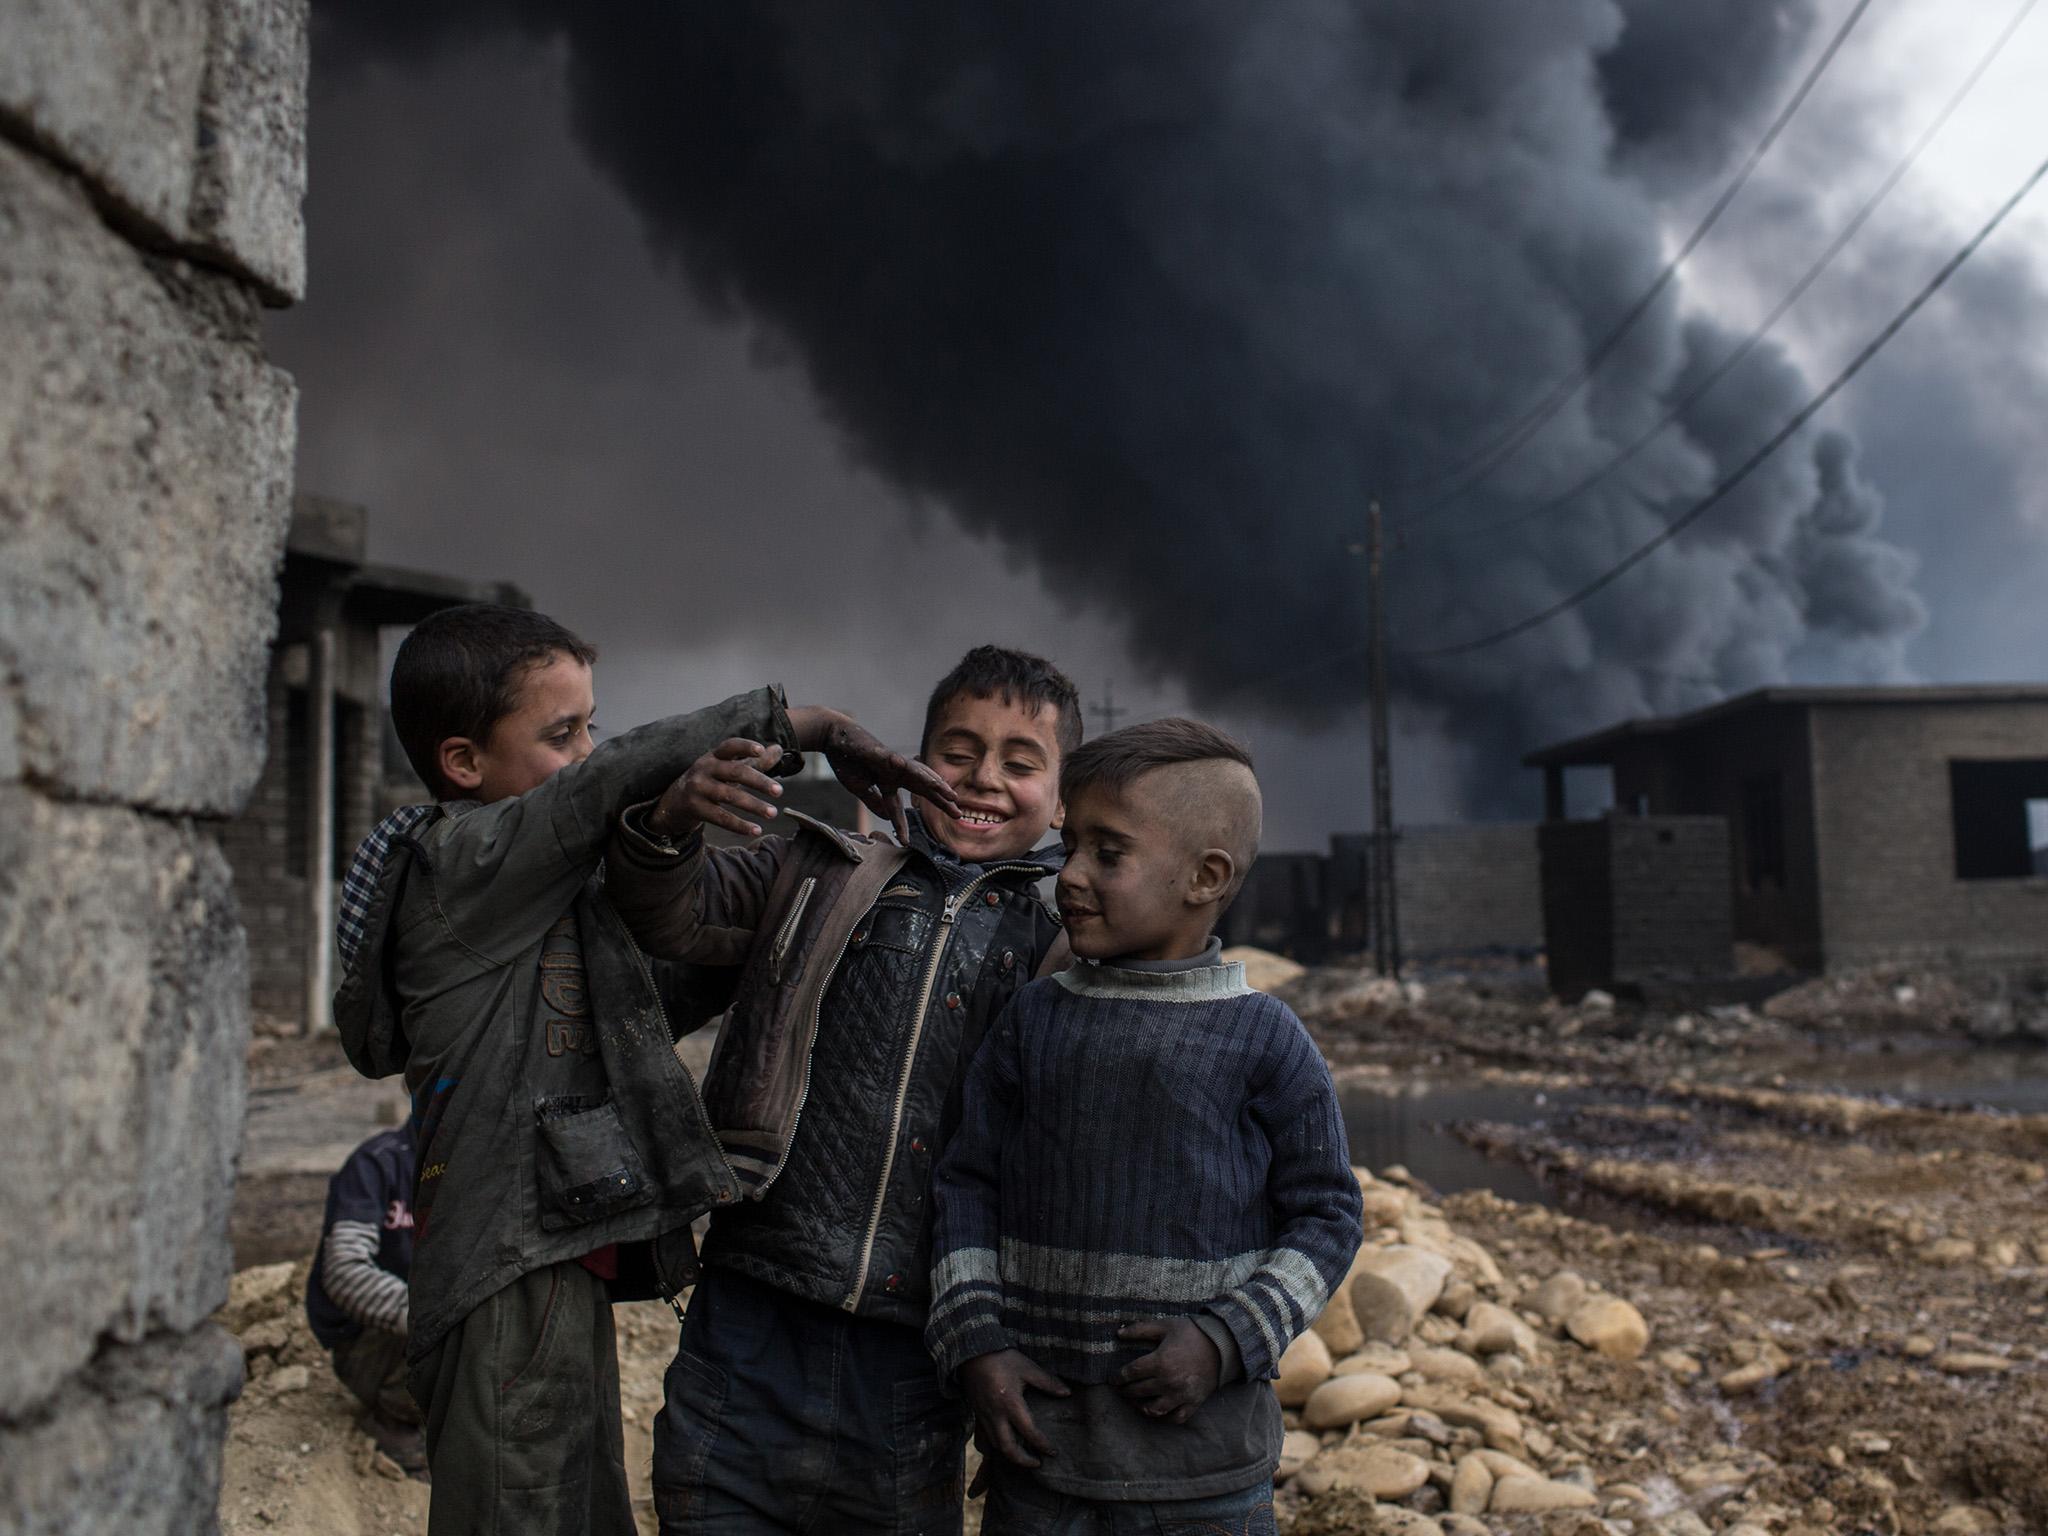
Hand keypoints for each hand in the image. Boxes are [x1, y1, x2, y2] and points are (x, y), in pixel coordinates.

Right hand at [649, 739, 784, 839]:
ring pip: (730, 796)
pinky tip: (756, 830)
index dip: (745, 747)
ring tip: (772, 813)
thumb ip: (754, 761)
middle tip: (779, 791)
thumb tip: (779, 748)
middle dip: (759, 781)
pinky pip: (721, 817)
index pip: (730, 746)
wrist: (674, 803)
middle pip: (735, 772)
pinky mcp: (695, 807)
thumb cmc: (708, 782)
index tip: (761, 751)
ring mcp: (698, 788)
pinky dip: (739, 825)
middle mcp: (704, 768)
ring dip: (753, 805)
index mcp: (714, 756)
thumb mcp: (727, 768)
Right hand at [791, 707, 959, 842]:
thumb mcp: (860, 788)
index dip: (901, 824)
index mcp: (888, 781)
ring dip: (937, 786)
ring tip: (952, 796)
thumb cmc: (846, 761)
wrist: (833, 738)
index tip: (904, 841)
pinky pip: (905, 765)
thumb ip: (874, 802)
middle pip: (923, 789)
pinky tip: (930, 779)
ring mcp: (892, 763)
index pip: (898, 806)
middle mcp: (895, 772)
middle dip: (940, 800)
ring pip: (920, 776)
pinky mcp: (886, 754)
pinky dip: (917, 771)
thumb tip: (887, 818)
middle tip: (959, 814)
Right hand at [959, 1348, 1069, 1468]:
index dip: (1042, 1445)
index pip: (1029, 1432)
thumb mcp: (1027, 1368)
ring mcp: (984, 1416)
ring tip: (1024, 1456)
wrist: (972, 1354)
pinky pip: (984, 1438)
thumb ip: (1047, 1382)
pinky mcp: (977, 1414)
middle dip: (1023, 1461)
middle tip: (1037, 1463)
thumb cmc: (1002, 1359)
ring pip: (995, 1445)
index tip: (1053, 1452)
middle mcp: (996, 1415)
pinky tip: (1004, 1446)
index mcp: (1011, 1404)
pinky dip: (995, 1447)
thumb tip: (1066, 1393)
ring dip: (1010, 1455)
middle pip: (1008, 1448)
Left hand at [1114, 1318, 1219, 1423]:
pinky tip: (1158, 1411)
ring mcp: (1181, 1395)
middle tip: (1120, 1389)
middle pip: (1139, 1391)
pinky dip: (1165, 1417)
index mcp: (1160, 1362)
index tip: (1112, 1379)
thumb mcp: (1165, 1326)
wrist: (1222, 1345)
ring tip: (1134, 1402)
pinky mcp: (1193, 1403)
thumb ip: (1140, 1329)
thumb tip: (1118, 1334)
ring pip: (1154, 1409)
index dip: (1118, 1377)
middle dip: (1126, 1391)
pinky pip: (1176, 1418)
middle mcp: (1168, 1381)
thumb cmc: (1192, 1333)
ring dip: (1140, 1406)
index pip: (1131, 1373)